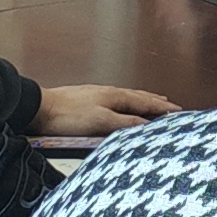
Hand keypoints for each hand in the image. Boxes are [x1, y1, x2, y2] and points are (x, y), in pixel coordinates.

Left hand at [33, 84, 177, 140]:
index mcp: (114, 96)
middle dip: (155, 101)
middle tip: (169, 105)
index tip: (177, 111)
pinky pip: (115, 102)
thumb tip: (146, 124)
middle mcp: (108, 93)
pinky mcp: (86, 102)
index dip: (161, 108)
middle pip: (138, 97)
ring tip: (151, 101)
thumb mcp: (100, 121)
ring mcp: (97, 96)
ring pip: (126, 98)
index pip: (145, 102)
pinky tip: (121, 108)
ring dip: (141, 101)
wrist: (38, 108)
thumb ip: (124, 122)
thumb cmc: (67, 115)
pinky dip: (126, 104)